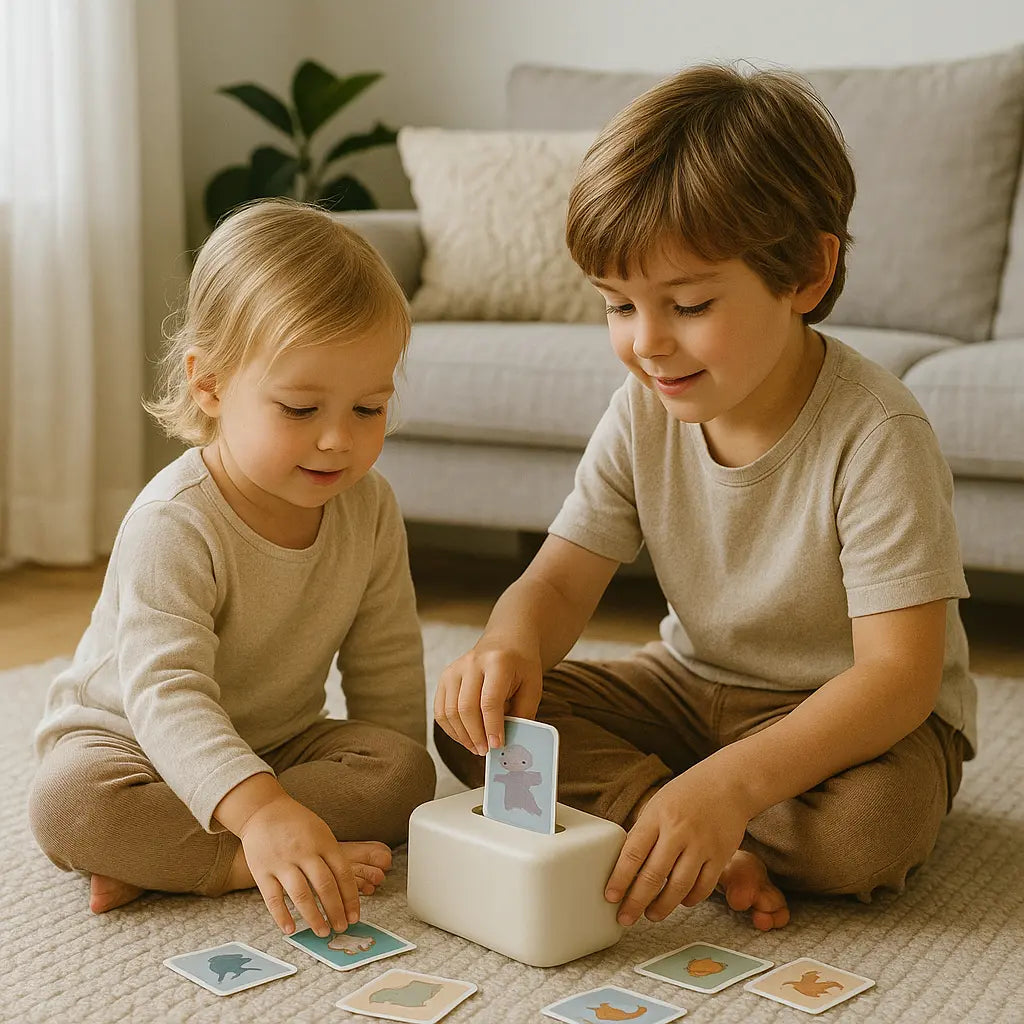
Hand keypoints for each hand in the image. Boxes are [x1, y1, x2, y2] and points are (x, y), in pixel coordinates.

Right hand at [237, 791, 361, 936]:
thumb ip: (332, 857)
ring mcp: (283, 862)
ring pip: (301, 895)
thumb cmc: (297, 824)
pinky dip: (282, 916)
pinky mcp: (262, 870)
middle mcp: (305, 852)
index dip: (351, 898)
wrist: (264, 809)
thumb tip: (347, 890)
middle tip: (341, 928)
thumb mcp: (321, 832)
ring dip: (314, 917)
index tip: (354, 916)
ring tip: (322, 932)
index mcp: (324, 842)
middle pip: (325, 886)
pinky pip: (273, 898)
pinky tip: (291, 929)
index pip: (343, 874)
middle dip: (335, 910)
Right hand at [434, 640, 542, 754]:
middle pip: (465, 707)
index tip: (497, 745)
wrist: (506, 640)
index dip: (492, 726)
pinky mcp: (445, 677)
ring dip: (462, 735)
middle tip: (486, 751)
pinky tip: (465, 737)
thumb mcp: (532, 686)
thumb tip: (512, 742)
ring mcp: (455, 669)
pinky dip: (450, 729)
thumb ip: (523, 713)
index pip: (489, 700)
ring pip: (449, 711)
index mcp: (497, 662)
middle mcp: (472, 663)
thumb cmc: (521, 665)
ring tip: (477, 747)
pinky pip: (440, 710)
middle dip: (475, 735)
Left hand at [605, 766, 750, 925]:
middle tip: (625, 917)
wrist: (729, 782)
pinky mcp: (721, 855)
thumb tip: (627, 866)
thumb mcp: (658, 804)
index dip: (620, 879)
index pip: (632, 854)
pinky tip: (680, 902)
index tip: (610, 897)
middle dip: (636, 902)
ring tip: (651, 914)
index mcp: (657, 817)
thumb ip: (645, 832)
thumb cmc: (688, 793)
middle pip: (653, 876)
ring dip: (662, 906)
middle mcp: (678, 831)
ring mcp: (701, 845)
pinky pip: (703, 887)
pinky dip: (689, 899)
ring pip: (678, 887)